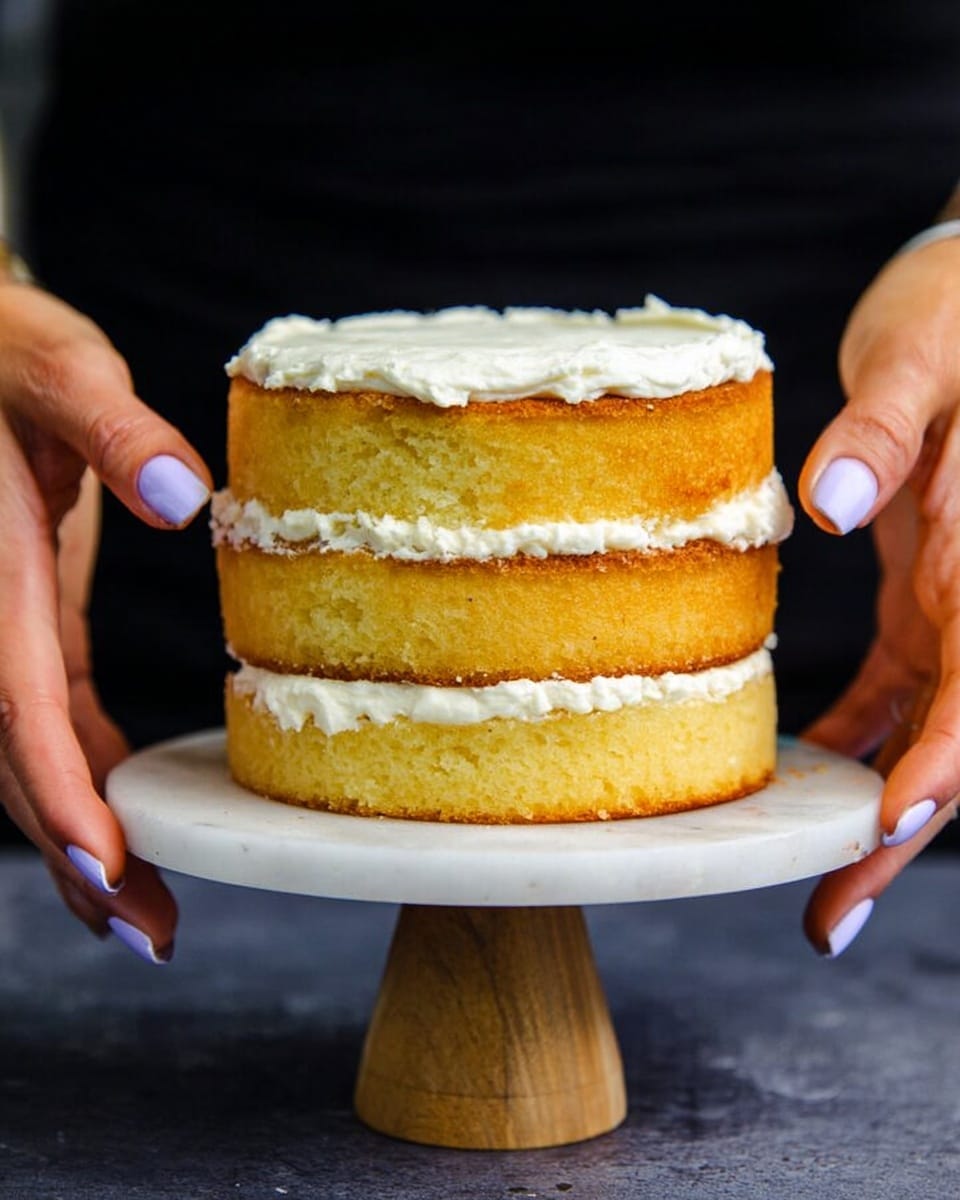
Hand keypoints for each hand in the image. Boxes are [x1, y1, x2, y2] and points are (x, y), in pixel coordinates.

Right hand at [0, 280, 211, 961]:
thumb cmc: (3, 348)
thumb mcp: (59, 367)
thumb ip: (111, 426)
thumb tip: (182, 494)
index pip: (17, 699)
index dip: (56, 791)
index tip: (105, 868)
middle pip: (17, 755)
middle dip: (77, 852)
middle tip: (143, 932)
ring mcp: (2, 624)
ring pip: (28, 749)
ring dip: (81, 832)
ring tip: (140, 909)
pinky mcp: (27, 617)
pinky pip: (48, 712)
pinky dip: (82, 771)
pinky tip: (121, 815)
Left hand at [797, 235, 959, 955]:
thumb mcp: (923, 348)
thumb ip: (884, 422)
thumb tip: (836, 503)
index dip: (945, 765)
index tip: (886, 830)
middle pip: (958, 740)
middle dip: (899, 835)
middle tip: (826, 918)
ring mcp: (957, 605)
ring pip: (926, 730)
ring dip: (874, 814)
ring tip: (813, 890)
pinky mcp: (924, 593)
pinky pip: (895, 689)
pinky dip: (853, 741)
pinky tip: (804, 780)